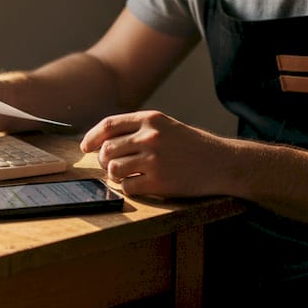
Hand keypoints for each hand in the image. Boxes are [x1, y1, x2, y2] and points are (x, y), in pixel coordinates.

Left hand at [79, 110, 225, 198]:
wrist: (221, 162)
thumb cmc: (192, 146)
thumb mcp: (166, 126)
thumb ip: (139, 129)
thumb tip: (104, 141)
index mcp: (151, 119)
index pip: (109, 125)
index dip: (92, 137)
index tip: (85, 146)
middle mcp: (150, 137)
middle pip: (107, 150)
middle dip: (103, 160)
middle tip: (109, 166)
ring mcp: (154, 159)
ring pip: (113, 169)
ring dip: (115, 175)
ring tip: (126, 175)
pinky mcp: (158, 182)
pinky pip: (128, 187)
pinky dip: (129, 188)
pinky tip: (140, 184)